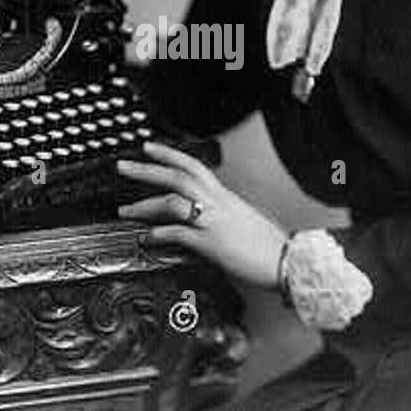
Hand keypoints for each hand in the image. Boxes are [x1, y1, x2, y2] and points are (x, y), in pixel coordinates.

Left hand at [116, 140, 287, 290]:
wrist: (288, 262)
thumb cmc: (268, 245)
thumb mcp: (243, 220)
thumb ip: (222, 214)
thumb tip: (206, 215)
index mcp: (225, 197)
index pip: (194, 165)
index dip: (170, 154)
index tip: (149, 148)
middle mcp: (219, 204)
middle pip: (177, 177)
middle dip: (147, 170)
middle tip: (123, 166)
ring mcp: (214, 222)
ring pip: (174, 202)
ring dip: (145, 205)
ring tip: (125, 211)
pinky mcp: (212, 244)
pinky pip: (180, 234)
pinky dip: (160, 234)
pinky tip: (147, 238)